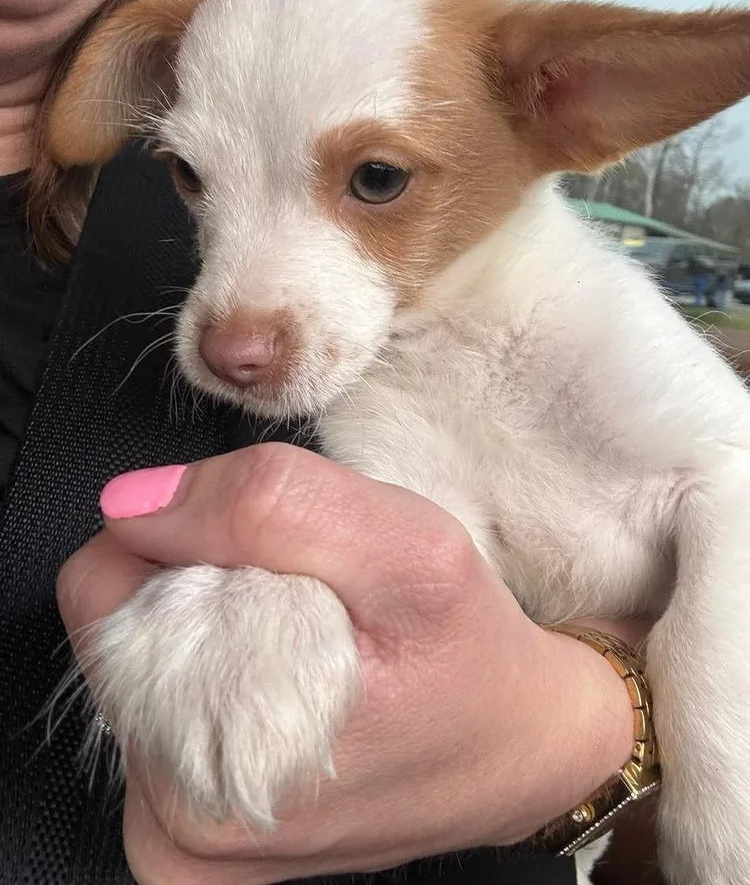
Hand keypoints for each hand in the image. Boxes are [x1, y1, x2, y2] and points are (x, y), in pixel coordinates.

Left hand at [57, 443, 637, 884]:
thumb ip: (272, 505)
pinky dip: (209, 674)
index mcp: (207, 759)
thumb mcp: (409, 548)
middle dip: (199, 581)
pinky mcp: (187, 842)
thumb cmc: (469, 650)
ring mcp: (174, 840)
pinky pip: (151, 713)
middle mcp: (170, 821)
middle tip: (302, 602)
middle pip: (112, 627)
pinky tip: (282, 684)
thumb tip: (136, 502)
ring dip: (208, 627)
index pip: (108, 580)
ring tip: (301, 642)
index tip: (286, 560)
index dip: (196, 534)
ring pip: (129, 665)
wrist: (512, 748)